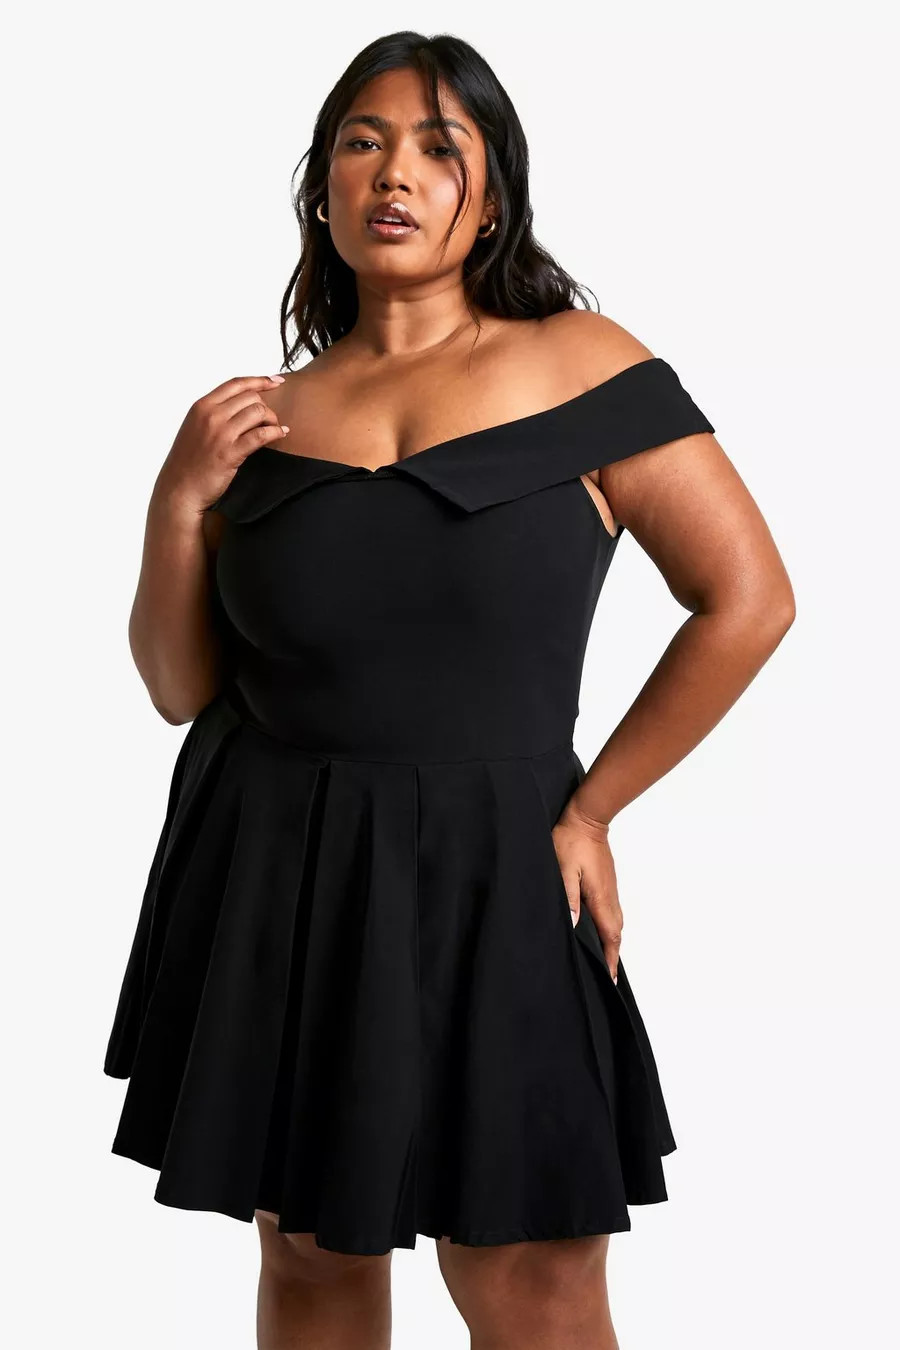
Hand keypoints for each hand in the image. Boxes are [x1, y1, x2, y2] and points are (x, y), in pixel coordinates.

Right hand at [155, 374, 290, 513]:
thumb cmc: (188, 462)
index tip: (276, 381)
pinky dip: (276, 432)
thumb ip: (213, 414)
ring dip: (272, 419)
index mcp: (201, 406)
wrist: (179, 489)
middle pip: (250, 397)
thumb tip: (240, 406)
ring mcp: (220, 434)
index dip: (260, 380)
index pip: (235, 384)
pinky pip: (261, 435)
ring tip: (275, 428)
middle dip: (266, 406)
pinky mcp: (231, 453)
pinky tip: (281, 434)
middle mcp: (210, 415)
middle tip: (271, 420)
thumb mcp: (195, 428)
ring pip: (258, 412)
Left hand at [552, 800, 622, 983]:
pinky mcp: (607, 884)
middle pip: (615, 934)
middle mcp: (610, 897)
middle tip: (606, 977)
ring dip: (611, 943)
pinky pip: (611, 913)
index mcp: (600, 898)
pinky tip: (598, 932)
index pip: (609, 936)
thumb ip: (568, 897)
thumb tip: (574, 923)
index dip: (610, 959)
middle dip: (612, 956)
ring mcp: (610, 890)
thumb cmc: (571, 841)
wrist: (587, 818)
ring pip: (615, 924)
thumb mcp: (563, 869)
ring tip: (603, 960)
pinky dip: (608, 929)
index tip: (608, 979)